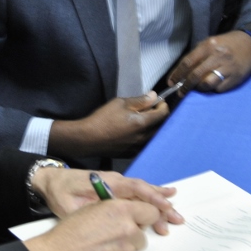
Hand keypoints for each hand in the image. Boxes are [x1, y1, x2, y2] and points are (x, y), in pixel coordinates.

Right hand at [23, 199, 161, 250]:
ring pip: (134, 250)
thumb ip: (115, 210)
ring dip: (123, 250)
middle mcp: (129, 230)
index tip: (136, 221)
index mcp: (121, 210)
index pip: (151, 212)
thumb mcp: (92, 209)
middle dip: (131, 236)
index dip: (143, 217)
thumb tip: (129, 215)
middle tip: (111, 238)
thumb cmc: (69, 231)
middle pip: (142, 234)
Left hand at [31, 168, 182, 233]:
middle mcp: (115, 180)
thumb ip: (88, 211)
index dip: (151, 199)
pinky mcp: (115, 187)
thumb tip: (106, 218)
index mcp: (107, 182)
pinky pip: (137, 192)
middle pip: (144, 191)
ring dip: (159, 203)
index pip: (134, 189)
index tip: (165, 209)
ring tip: (176, 214)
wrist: (50, 180)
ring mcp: (116, 183)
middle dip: (161, 205)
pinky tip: (165, 200)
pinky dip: (152, 197)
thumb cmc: (59, 193)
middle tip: (177, 219)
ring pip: (143, 191)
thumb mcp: (68, 206)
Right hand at [48, 93, 168, 158]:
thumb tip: (154, 96)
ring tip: (144, 121)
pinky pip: (144, 145)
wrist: (87, 138)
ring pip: (153, 137)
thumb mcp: (120, 103)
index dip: (163, 105)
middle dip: (159, 117)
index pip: (163, 114)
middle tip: (152, 110)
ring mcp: (138, 147)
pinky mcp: (131, 154)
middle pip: (161, 127)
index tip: (158, 101)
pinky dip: (145, 138)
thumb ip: (140, 100)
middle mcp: (143, 137)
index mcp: (142, 123)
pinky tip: (136, 133)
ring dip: (153, 128)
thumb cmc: (103, 118)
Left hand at [167, 30, 250, 93]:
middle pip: (195, 75)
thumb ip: (197, 56)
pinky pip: (219, 88)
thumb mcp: (211, 43)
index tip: (171, 82)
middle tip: (180, 91)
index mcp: (208, 46)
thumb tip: (182, 73)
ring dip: (199, 88)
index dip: (177, 74)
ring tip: (197, 88)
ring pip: (207, 83)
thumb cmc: (227, 44)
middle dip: (185, 86)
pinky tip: (212, 85)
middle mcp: (217, 56)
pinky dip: (213, 89)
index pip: (188, 62)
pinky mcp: (235, 78)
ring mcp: (227, 68)